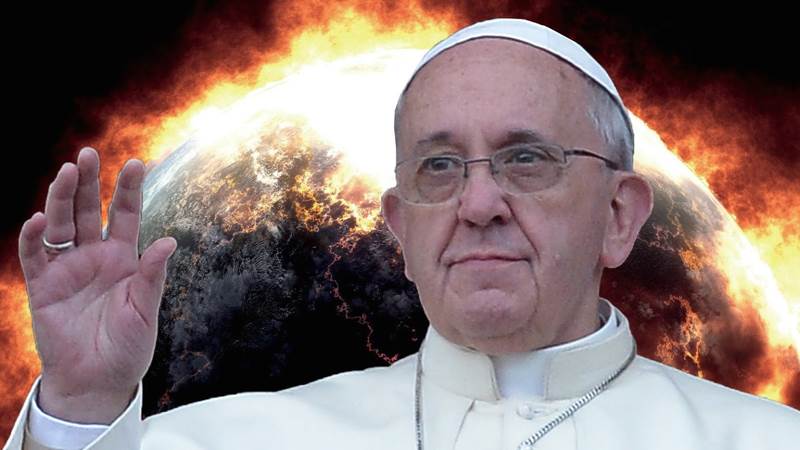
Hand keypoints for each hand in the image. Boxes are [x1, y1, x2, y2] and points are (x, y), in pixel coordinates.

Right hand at [18, 147, 175, 423]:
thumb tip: (168, 241)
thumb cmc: (128, 347)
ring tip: (66, 172)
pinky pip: (36, 255)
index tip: (136, 162)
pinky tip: (39, 219)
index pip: (126, 215)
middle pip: (90, 211)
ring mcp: (68, 268)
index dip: (129, 190)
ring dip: (62, 198)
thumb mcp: (145, 310)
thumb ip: (152, 277)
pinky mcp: (43, 285)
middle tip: (86, 154)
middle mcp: (95, 256)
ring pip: (62, 224)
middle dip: (89, 182)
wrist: (97, 382)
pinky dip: (34, 237)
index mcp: (125, 259)